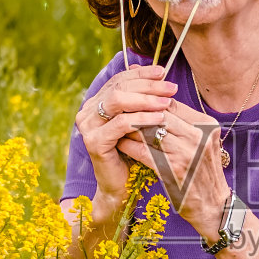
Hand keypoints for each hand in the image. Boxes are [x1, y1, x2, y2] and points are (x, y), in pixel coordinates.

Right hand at [75, 64, 178, 212]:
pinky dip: (142, 119)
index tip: (163, 72)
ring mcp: (88, 126)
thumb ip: (143, 99)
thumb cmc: (134, 152)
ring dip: (145, 100)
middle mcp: (87, 111)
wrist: (121, 186)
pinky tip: (160, 118)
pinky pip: (121, 124)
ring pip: (117, 102)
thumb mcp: (140, 121)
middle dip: (147, 86)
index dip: (142, 74)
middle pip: (119, 88)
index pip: (119, 80)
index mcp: (96, 102)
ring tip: (167, 102)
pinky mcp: (94, 141)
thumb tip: (158, 72)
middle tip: (171, 87)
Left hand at [116, 97, 230, 239]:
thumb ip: (185, 125)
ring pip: (150, 131)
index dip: (149, 103)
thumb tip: (156, 106)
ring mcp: (187, 153)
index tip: (132, 104)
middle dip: (137, 112)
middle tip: (119, 111)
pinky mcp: (174, 170)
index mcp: (207, 125)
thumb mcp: (203, 143)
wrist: (214, 207)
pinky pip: (145, 152)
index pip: (172, 104)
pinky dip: (130, 146)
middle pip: (160, 114)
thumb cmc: (204, 173)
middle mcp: (199, 136)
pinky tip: (121, 145)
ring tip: (117, 126)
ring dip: (130, 128)